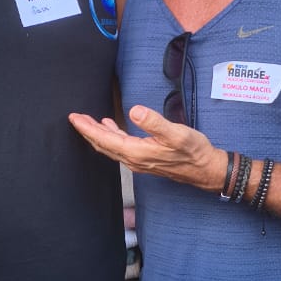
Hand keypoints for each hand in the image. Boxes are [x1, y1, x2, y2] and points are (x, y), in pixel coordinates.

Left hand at [69, 105, 224, 191]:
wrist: (205, 169)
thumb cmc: (193, 152)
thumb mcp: (176, 133)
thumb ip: (154, 122)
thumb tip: (135, 110)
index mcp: (137, 152)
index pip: (105, 139)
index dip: (88, 128)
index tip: (74, 118)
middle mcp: (134, 159)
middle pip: (103, 144)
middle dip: (87, 131)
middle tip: (75, 118)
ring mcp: (139, 161)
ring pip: (111, 147)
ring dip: (98, 134)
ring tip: (88, 122)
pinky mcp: (145, 159)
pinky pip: (120, 148)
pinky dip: (111, 136)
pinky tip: (111, 127)